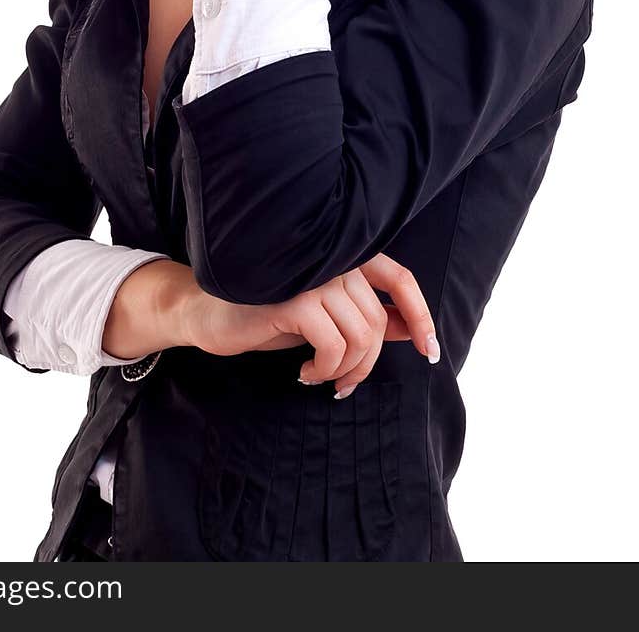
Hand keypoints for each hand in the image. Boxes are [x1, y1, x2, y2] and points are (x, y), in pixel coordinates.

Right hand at [182, 251, 439, 395]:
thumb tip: (408, 329)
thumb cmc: (267, 314)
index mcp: (343, 255)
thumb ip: (364, 316)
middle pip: (377, 321)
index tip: (429, 351)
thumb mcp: (323, 317)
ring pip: (361, 336)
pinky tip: (305, 373)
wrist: (208, 314)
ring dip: (346, 371)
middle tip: (343, 384)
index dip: (420, 315)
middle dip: (367, 364)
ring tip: (322, 377)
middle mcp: (332, 258)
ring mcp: (313, 276)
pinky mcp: (294, 299)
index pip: (399, 277)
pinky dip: (326, 370)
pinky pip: (335, 347)